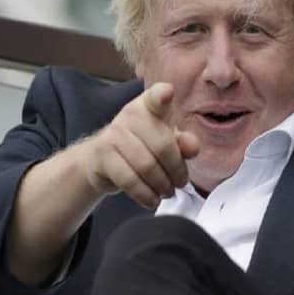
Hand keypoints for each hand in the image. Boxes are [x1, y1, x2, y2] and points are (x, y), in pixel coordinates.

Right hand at [80, 82, 199, 208]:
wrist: (101, 160)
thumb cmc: (141, 146)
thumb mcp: (166, 141)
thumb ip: (182, 143)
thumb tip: (192, 148)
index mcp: (150, 106)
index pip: (157, 96)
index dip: (162, 95)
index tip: (167, 94)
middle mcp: (130, 114)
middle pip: (162, 146)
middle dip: (176, 170)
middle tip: (180, 182)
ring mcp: (114, 133)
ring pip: (146, 166)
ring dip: (162, 185)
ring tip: (167, 192)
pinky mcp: (102, 154)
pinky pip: (129, 179)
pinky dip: (145, 194)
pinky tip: (152, 200)